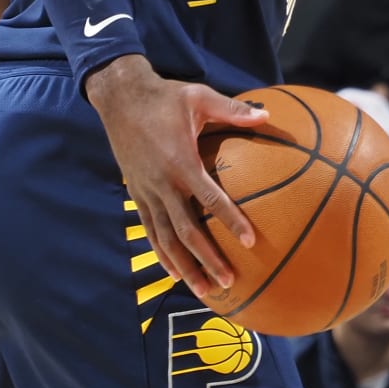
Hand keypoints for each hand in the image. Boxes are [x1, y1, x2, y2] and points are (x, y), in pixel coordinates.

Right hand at [86, 58, 268, 297]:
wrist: (120, 98)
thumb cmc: (165, 97)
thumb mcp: (200, 97)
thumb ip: (233, 111)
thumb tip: (268, 115)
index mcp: (181, 162)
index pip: (210, 199)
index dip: (231, 220)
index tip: (249, 242)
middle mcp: (162, 184)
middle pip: (186, 231)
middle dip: (207, 259)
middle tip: (228, 281)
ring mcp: (147, 192)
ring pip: (166, 239)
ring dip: (185, 266)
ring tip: (204, 290)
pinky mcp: (136, 194)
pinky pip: (150, 230)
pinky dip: (162, 254)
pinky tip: (174, 272)